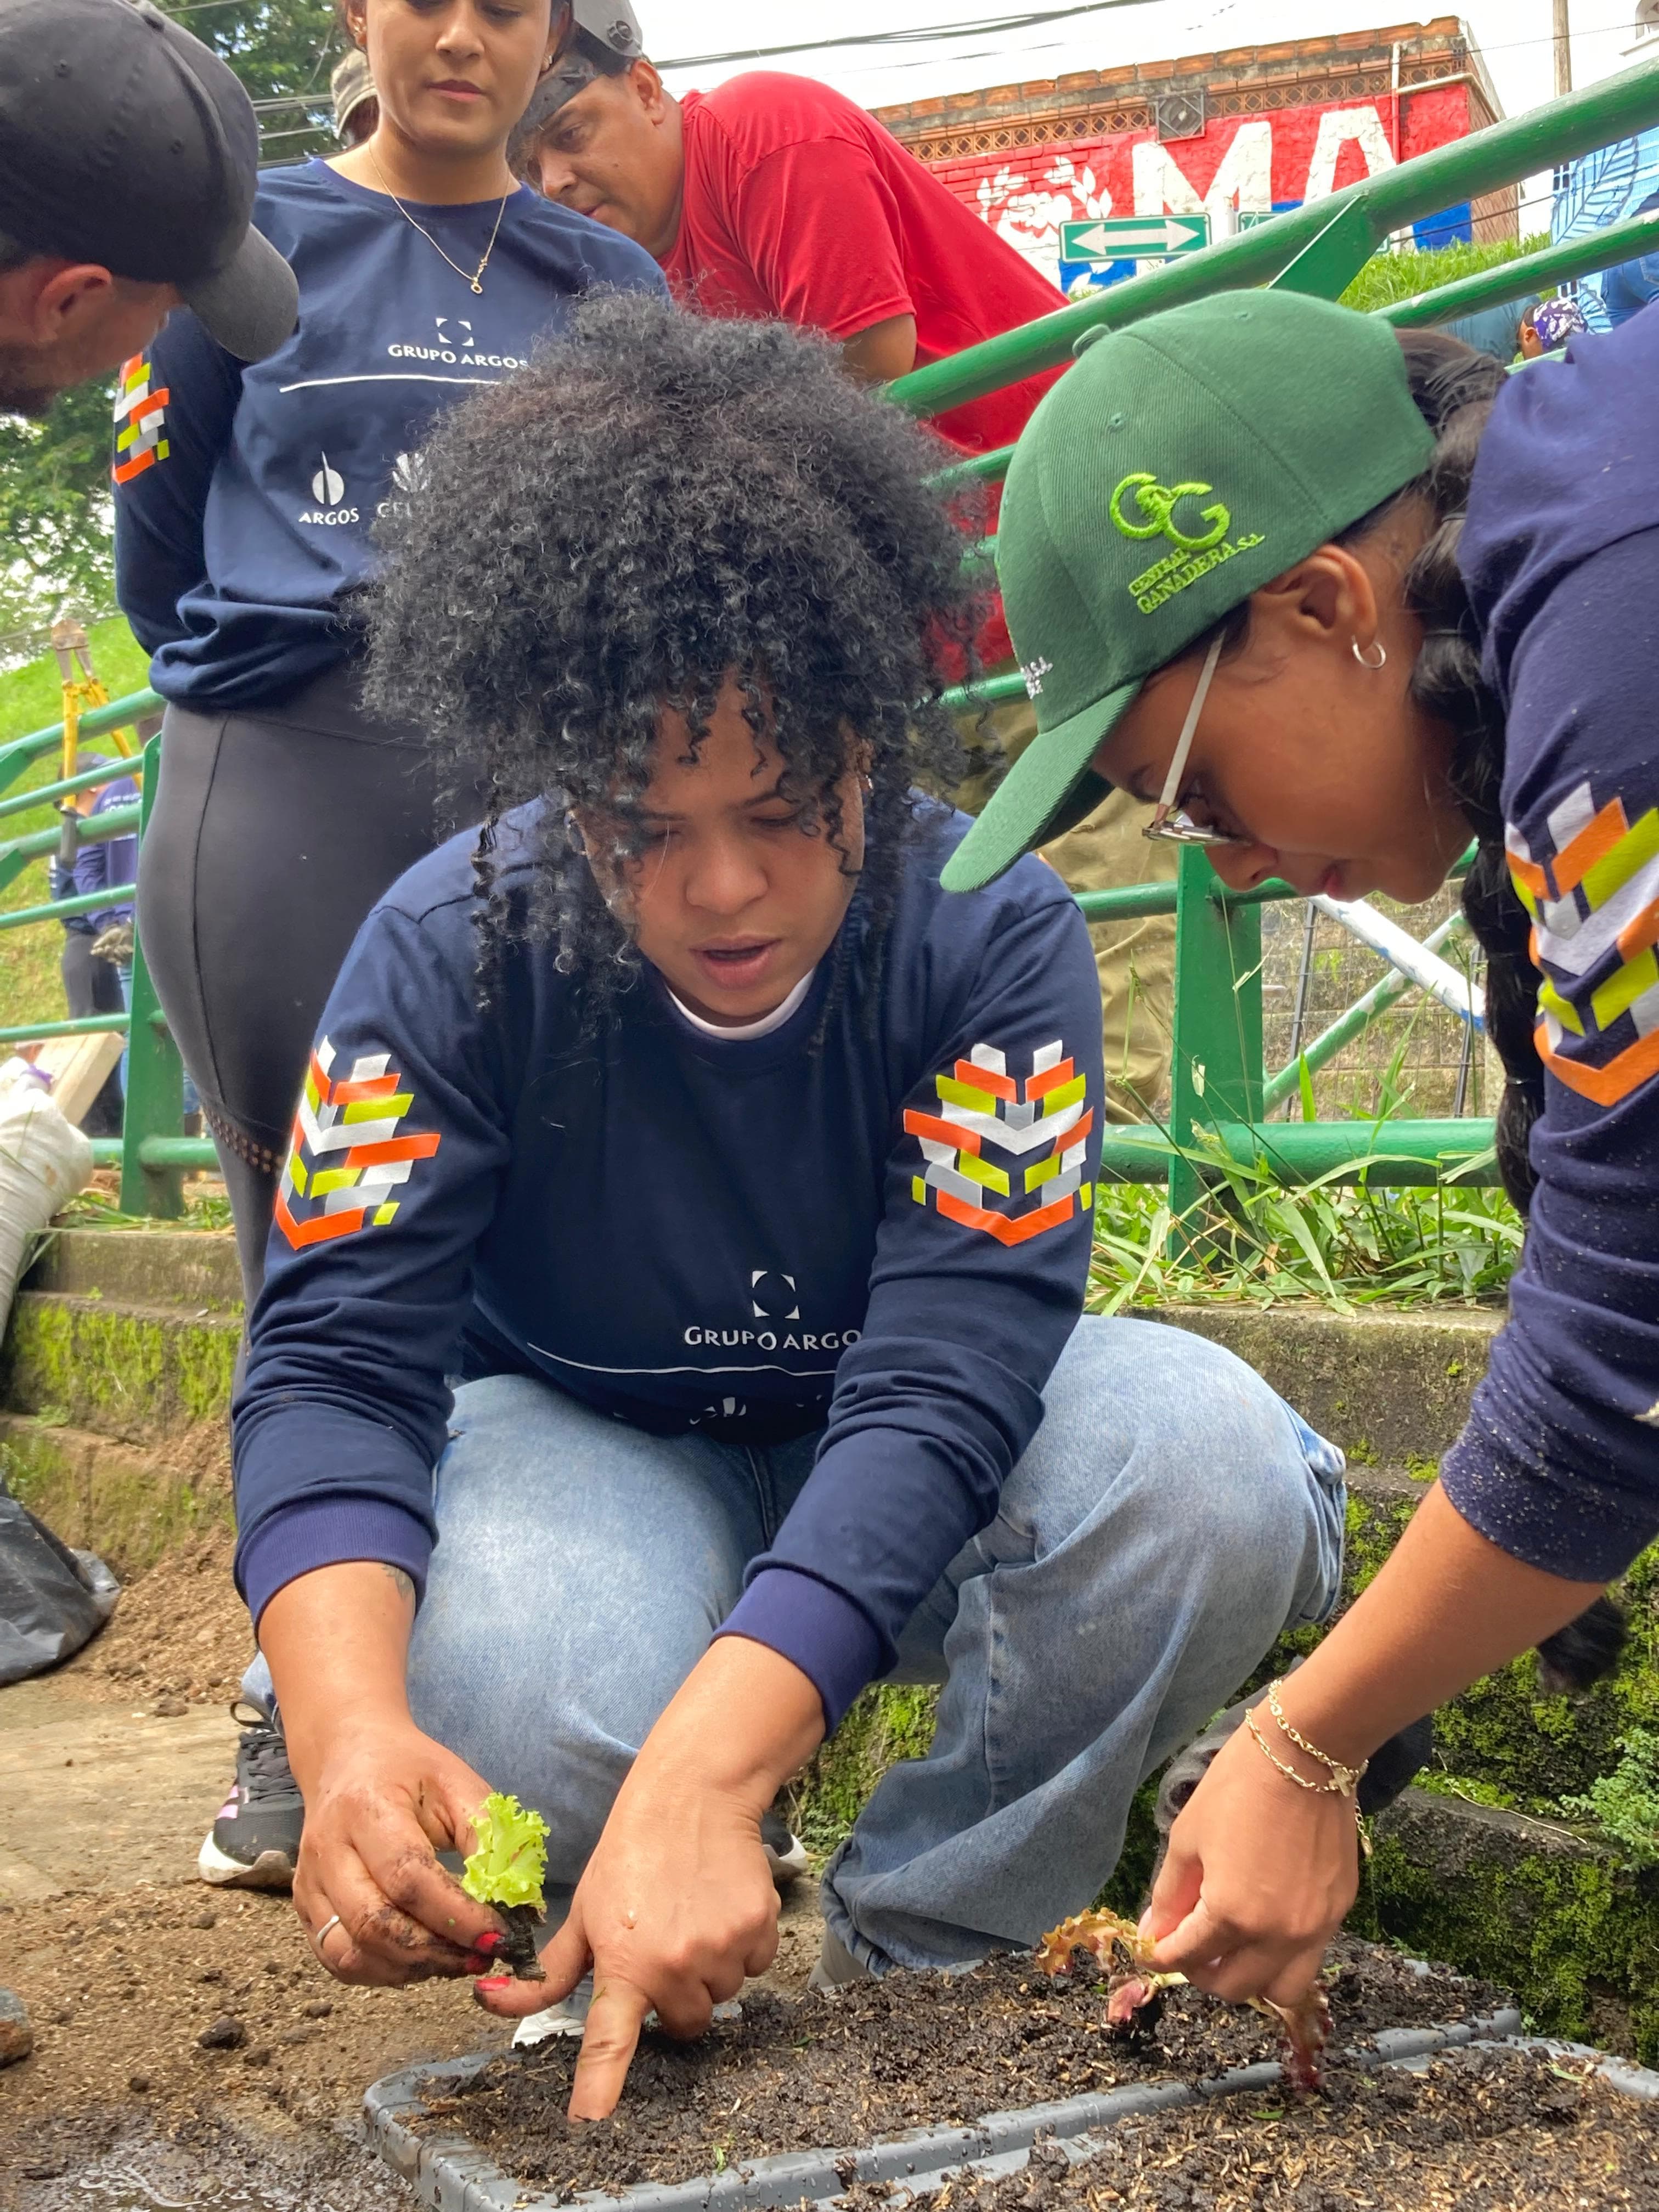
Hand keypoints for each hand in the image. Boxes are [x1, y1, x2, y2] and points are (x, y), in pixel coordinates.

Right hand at [291, 1715, 510, 1986]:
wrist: (347, 1754)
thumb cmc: (409, 1769)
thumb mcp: (457, 1783)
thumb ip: (487, 1837)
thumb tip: (519, 1903)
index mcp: (366, 1808)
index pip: (409, 1877)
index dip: (457, 1916)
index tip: (500, 1935)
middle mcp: (327, 1849)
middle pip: (375, 1924)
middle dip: (436, 1952)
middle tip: (481, 1956)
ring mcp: (309, 1883)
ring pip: (352, 1952)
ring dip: (410, 1968)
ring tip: (454, 1959)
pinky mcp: (304, 1907)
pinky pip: (337, 1959)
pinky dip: (382, 1971)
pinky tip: (419, 1959)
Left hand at [474, 1635, 823, 2119]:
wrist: (692, 1795)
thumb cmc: (629, 1854)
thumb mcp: (583, 1914)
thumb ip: (545, 1973)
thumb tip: (487, 1999)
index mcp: (623, 1964)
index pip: (609, 2044)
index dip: (599, 2090)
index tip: (589, 2123)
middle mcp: (673, 1964)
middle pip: (684, 2024)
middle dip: (674, 1996)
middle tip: (663, 1946)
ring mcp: (720, 1947)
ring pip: (721, 1995)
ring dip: (709, 1970)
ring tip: (691, 1917)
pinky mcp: (759, 1928)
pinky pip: (754, 1966)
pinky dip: (741, 1947)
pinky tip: (720, 1907)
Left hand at [1139, 1717, 1358, 2009]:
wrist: (1306, 1754)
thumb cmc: (1237, 1787)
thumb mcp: (1188, 1837)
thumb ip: (1170, 1894)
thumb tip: (1155, 1932)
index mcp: (1232, 1914)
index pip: (1186, 1959)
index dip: (1158, 1957)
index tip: (1148, 1949)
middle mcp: (1278, 1936)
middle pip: (1234, 1987)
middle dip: (1201, 1972)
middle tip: (1187, 1945)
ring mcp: (1315, 1928)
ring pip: (1281, 1989)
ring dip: (1249, 1977)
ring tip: (1231, 1945)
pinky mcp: (1340, 1912)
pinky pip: (1309, 1957)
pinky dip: (1282, 1955)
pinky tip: (1265, 1922)